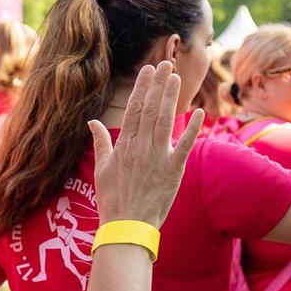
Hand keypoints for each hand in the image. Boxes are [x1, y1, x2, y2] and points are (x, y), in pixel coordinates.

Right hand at [88, 61, 202, 228]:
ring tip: (177, 77)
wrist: (127, 226)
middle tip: (166, 64)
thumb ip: (101, 142)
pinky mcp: (173, 170)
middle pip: (151, 109)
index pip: (135, 108)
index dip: (143, 87)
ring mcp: (157, 157)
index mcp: (124, 145)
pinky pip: (184, 145)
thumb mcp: (101, 169)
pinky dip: (192, 128)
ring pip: (164, 120)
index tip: (149, 70)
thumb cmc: (113, 199)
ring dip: (171, 97)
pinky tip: (199, 111)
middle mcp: (140, 147)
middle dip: (159, 84)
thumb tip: (92, 121)